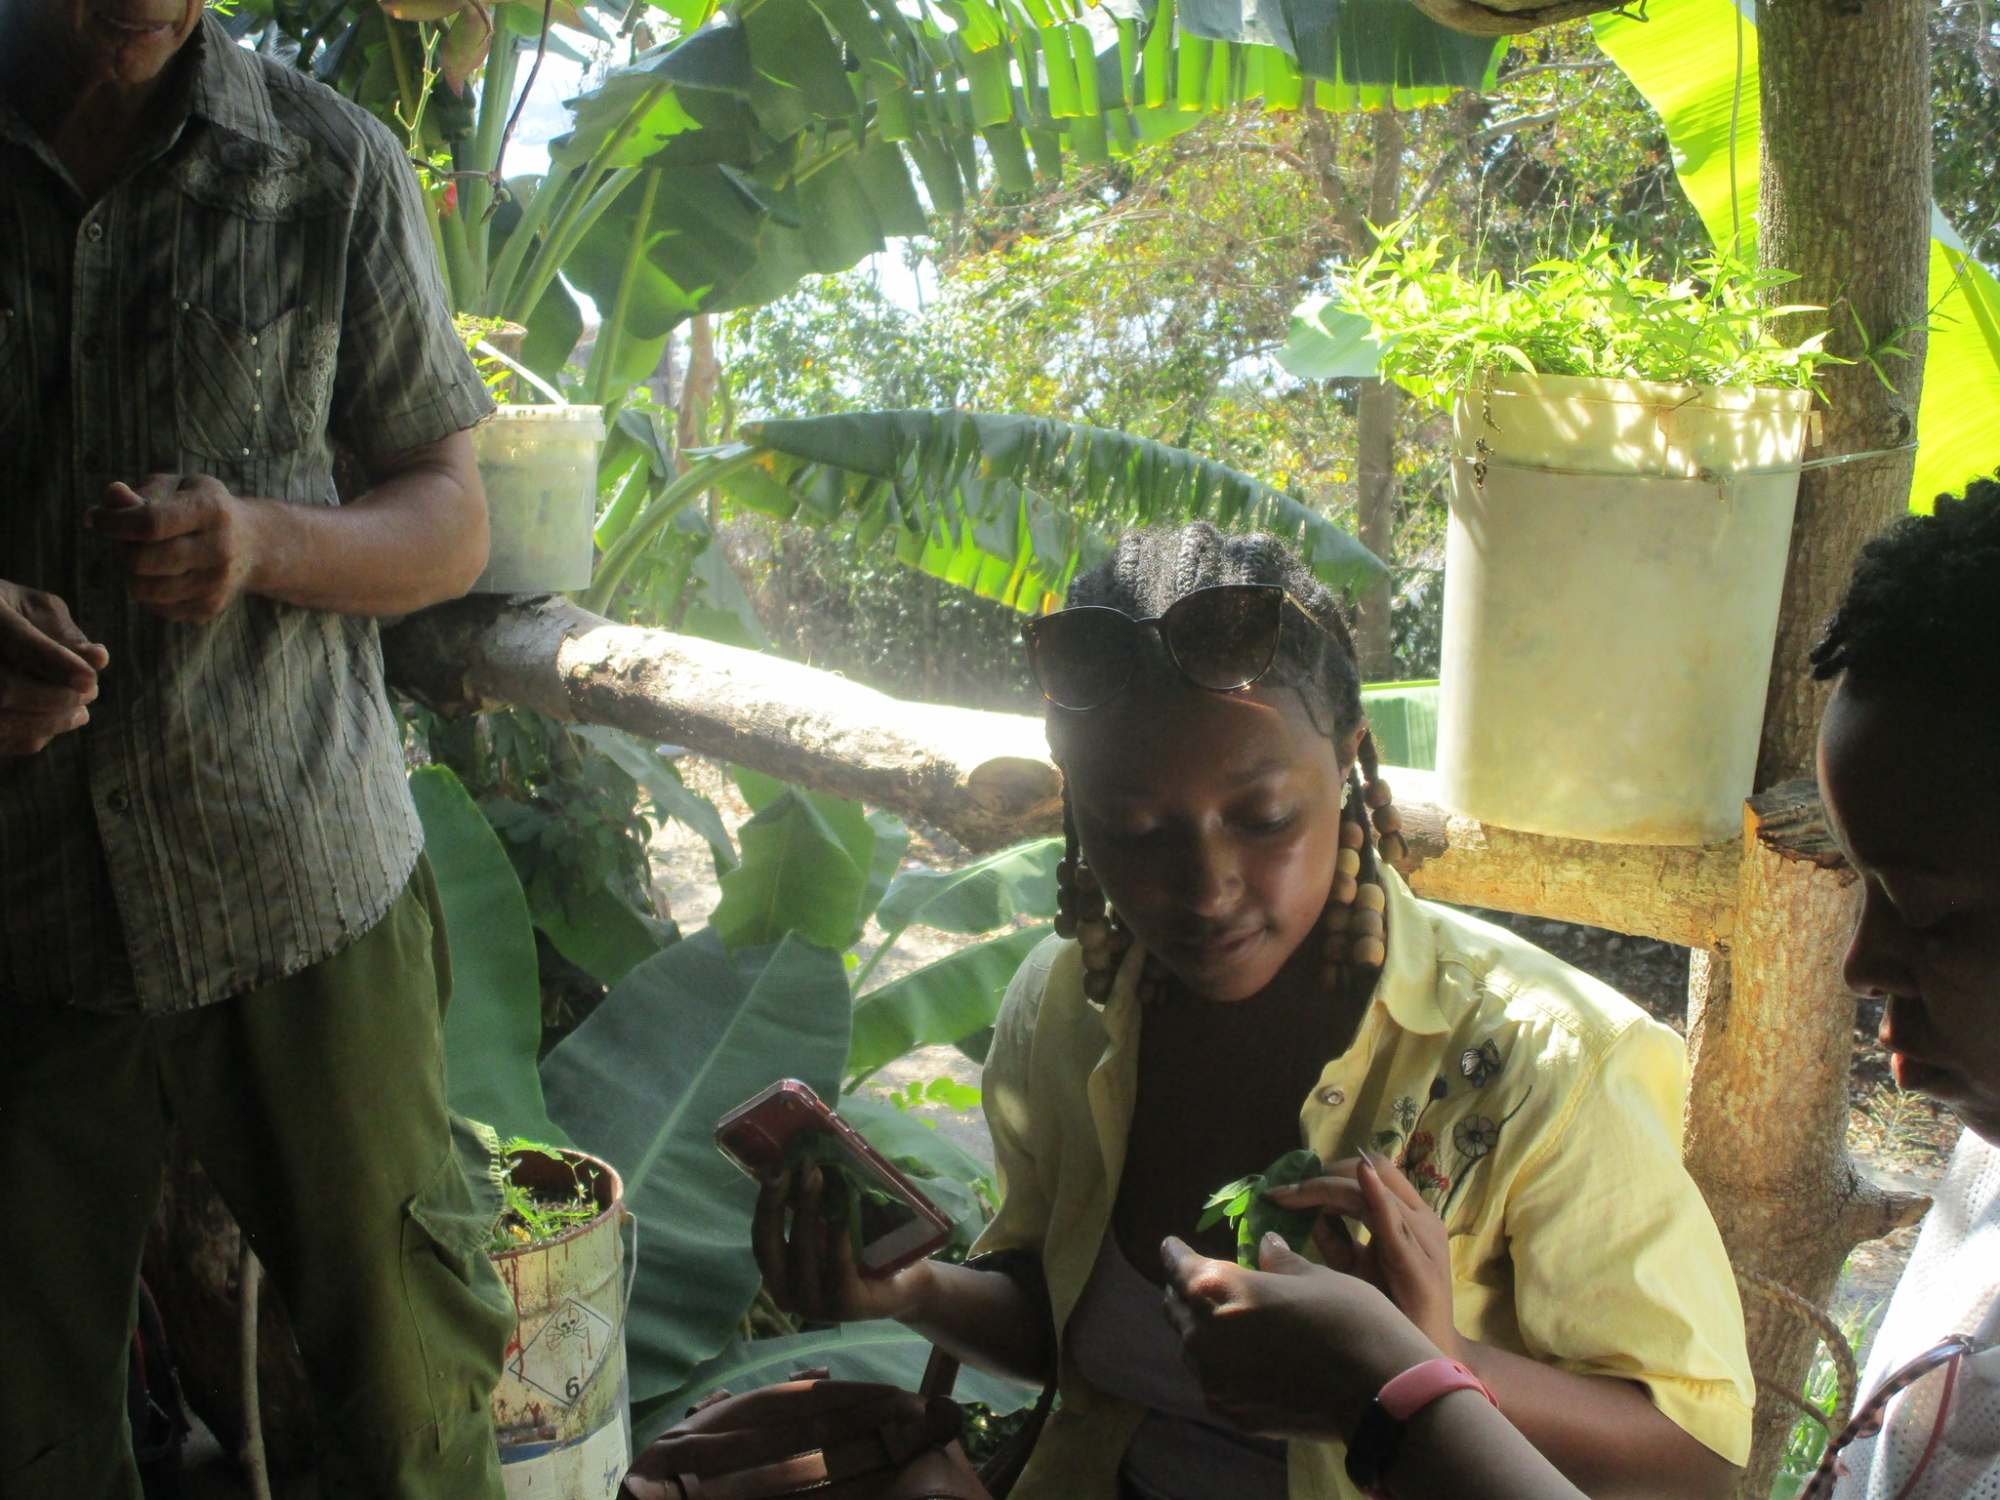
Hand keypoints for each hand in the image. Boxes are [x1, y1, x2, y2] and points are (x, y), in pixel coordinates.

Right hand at [0, 580, 107, 753]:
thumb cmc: (5, 614)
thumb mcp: (29, 607)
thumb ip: (61, 630)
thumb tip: (98, 659)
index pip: (16, 641)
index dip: (54, 662)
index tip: (90, 679)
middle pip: (5, 689)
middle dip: (55, 697)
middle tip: (90, 692)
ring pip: (0, 721)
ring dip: (47, 721)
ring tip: (80, 712)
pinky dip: (28, 735)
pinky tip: (51, 725)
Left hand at [87, 474, 264, 621]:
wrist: (254, 545)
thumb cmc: (204, 508)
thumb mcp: (178, 487)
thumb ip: (142, 492)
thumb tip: (110, 497)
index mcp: (211, 510)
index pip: (150, 522)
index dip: (113, 522)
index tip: (96, 518)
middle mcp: (219, 548)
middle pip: (143, 561)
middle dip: (123, 550)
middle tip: (128, 540)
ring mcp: (216, 583)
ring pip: (145, 590)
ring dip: (133, 574)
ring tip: (146, 557)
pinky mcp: (210, 607)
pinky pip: (158, 608)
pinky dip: (150, 593)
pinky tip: (163, 575)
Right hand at [750, 1164, 934, 1324]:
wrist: (907, 1286)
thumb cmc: (863, 1255)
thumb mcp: (830, 1232)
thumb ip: (811, 1209)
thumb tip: (800, 1159)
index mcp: (779, 1279)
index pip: (761, 1240)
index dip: (764, 1204)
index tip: (774, 1169)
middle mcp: (789, 1297)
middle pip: (772, 1246)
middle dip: (779, 1202)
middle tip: (795, 1166)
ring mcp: (815, 1307)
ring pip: (803, 1252)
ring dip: (808, 1209)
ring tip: (818, 1175)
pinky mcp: (845, 1307)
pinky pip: (837, 1265)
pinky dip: (836, 1235)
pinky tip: (838, 1210)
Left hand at [1162, 1233, 1440, 1441]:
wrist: (1379, 1392)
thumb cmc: (1350, 1319)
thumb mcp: (1315, 1276)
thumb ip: (1279, 1263)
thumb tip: (1265, 1245)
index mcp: (1218, 1290)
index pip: (1179, 1267)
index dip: (1174, 1253)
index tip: (1169, 1245)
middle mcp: (1204, 1336)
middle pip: (1177, 1309)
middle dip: (1183, 1292)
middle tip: (1192, 1281)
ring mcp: (1215, 1382)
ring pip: (1192, 1349)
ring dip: (1200, 1331)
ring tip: (1219, 1321)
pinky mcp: (1233, 1415)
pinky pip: (1213, 1383)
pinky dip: (1219, 1367)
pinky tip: (1238, 1360)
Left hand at [1265, 1152, 1457, 1353]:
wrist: (1430, 1355)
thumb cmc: (1394, 1311)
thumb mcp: (1357, 1268)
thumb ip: (1335, 1240)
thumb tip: (1303, 1215)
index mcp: (1411, 1216)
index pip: (1373, 1170)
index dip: (1331, 1169)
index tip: (1291, 1182)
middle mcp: (1421, 1218)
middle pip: (1371, 1168)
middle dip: (1322, 1174)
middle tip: (1282, 1191)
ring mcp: (1423, 1237)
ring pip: (1368, 1189)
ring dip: (1321, 1188)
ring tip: (1285, 1197)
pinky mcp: (1417, 1262)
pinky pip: (1391, 1220)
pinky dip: (1374, 1195)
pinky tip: (1361, 1175)